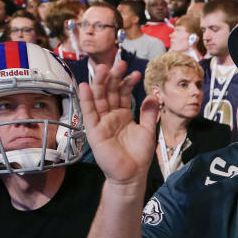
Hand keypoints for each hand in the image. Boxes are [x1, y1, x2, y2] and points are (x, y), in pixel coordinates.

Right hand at [80, 62, 157, 185]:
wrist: (132, 174)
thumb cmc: (139, 154)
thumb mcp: (148, 130)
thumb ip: (149, 112)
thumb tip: (153, 95)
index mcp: (123, 114)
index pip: (123, 94)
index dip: (127, 82)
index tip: (134, 72)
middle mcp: (110, 116)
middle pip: (110, 92)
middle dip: (113, 78)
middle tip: (119, 63)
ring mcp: (101, 122)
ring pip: (99, 99)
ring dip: (100, 84)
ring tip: (103, 69)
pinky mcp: (94, 131)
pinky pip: (89, 114)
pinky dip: (86, 100)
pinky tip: (85, 86)